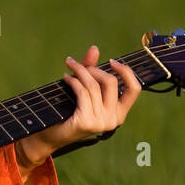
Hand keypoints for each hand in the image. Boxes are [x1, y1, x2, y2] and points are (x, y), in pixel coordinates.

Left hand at [27, 45, 141, 157]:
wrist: (49, 136)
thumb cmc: (68, 113)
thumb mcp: (84, 91)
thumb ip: (91, 71)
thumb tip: (95, 48)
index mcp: (119, 114)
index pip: (134, 89)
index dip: (126, 72)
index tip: (112, 61)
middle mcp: (114, 120)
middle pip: (111, 82)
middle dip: (94, 69)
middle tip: (78, 65)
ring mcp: (101, 122)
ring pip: (94, 86)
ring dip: (80, 71)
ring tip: (69, 66)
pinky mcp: (87, 121)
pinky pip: (83, 92)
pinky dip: (73, 81)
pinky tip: (65, 77)